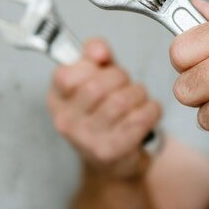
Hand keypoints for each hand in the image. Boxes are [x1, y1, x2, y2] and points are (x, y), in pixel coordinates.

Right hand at [48, 39, 161, 180]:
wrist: (114, 159)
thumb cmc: (104, 111)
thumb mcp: (96, 75)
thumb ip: (95, 53)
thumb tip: (98, 50)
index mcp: (57, 98)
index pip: (67, 74)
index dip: (91, 66)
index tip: (102, 67)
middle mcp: (66, 121)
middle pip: (98, 85)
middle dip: (121, 78)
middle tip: (125, 84)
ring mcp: (87, 139)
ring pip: (121, 101)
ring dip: (139, 94)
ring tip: (138, 99)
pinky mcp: (111, 151)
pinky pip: (139, 119)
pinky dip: (151, 110)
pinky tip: (147, 111)